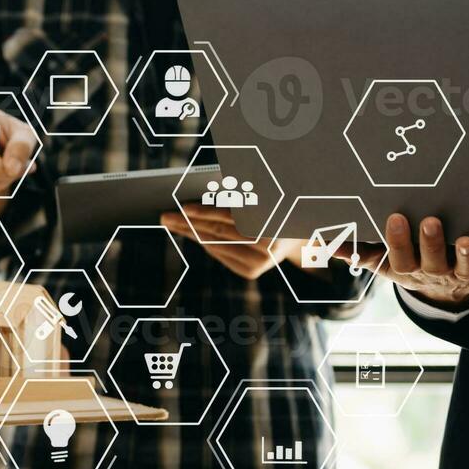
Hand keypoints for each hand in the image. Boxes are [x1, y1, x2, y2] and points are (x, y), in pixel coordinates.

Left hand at [161, 205, 295, 280]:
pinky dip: (205, 242)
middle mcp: (266, 249)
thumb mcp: (265, 196)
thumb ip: (238, 195)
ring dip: (191, 233)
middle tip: (166, 216)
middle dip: (188, 223)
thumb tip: (200, 198)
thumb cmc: (279, 206)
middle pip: (217, 233)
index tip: (183, 207)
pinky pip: (220, 254)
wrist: (302, 233)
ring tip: (172, 222)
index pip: (229, 218)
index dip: (204, 212)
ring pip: (216, 245)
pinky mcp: (251, 272)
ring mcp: (259, 264)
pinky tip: (190, 232)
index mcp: (272, 226)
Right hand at [358, 214, 468, 310]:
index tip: (395, 218)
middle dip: (431, 242)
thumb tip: (325, 244)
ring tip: (468, 239)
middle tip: (431, 221)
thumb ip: (358, 253)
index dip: (397, 242)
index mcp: (407, 269)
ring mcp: (463, 273)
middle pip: (431, 261)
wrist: (448, 293)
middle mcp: (435, 273)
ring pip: (467, 266)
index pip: (398, 258)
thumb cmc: (412, 265)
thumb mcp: (382, 263)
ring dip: (468, 255)